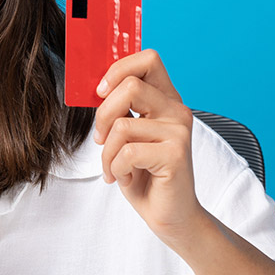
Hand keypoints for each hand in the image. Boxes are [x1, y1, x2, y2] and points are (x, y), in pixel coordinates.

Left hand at [93, 49, 206, 240]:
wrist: (170, 215)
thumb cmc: (145, 175)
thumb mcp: (128, 136)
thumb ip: (120, 110)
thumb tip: (95, 88)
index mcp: (166, 100)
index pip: (148, 59)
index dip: (118, 70)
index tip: (100, 93)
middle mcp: (177, 110)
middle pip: (130, 86)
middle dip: (103, 115)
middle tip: (101, 140)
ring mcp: (179, 132)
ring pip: (122, 126)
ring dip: (108, 154)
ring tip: (116, 169)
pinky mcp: (176, 154)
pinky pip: (127, 153)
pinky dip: (116, 169)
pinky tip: (125, 179)